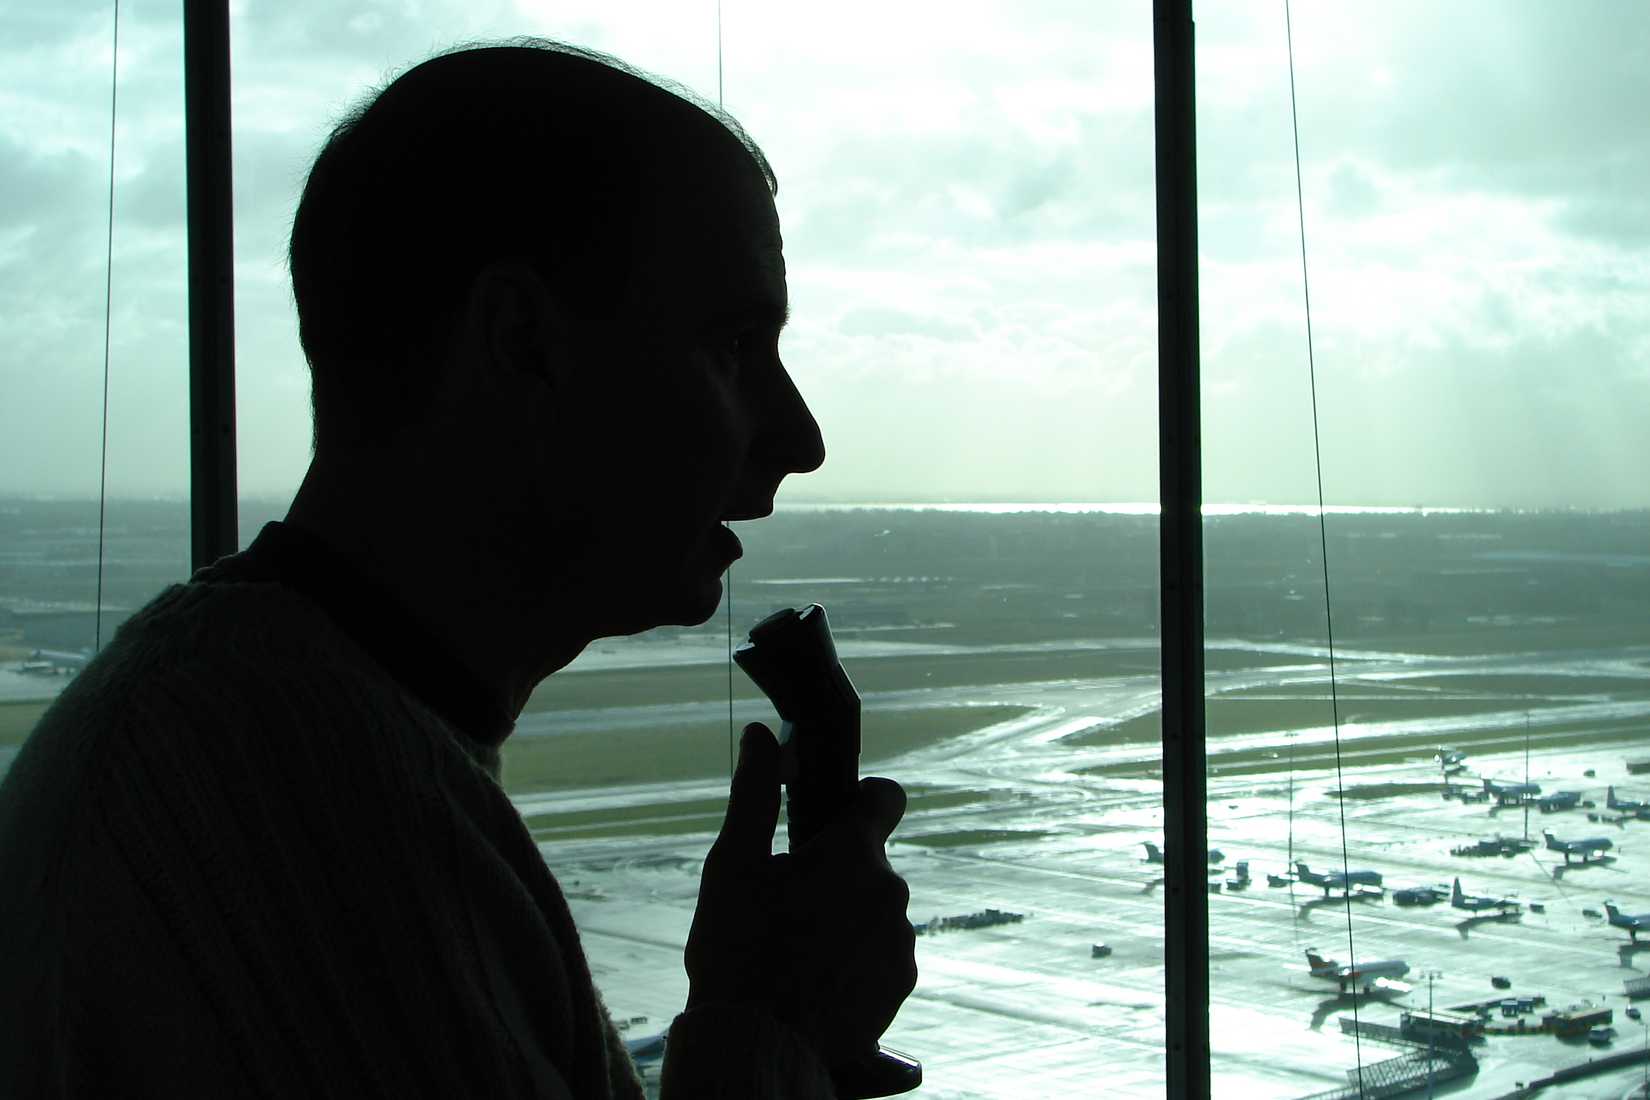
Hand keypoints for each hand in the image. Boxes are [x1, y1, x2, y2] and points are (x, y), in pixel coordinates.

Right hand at [683, 722, 916, 1062]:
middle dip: (838, 872)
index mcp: (854, 853)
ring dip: (848, 918)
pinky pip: (882, 955)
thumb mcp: (732, 864)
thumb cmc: (737, 948)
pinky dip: (857, 961)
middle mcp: (891, 892)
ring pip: (877, 910)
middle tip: (786, 901)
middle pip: (872, 862)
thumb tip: (762, 735)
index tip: (831, 820)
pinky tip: (814, 981)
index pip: (886, 796)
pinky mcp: (900, 985)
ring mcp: (900, 943)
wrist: (758, 1044)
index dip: (862, 800)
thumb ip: (755, 794)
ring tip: (795, 949)